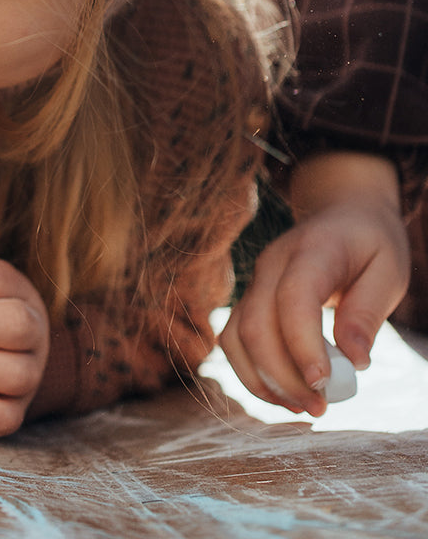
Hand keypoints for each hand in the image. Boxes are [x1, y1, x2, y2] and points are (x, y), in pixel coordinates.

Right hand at [220, 152, 408, 415]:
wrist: (340, 213)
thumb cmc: (369, 243)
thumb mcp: (389, 270)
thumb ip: (368, 312)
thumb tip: (354, 362)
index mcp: (311, 251)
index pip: (293, 298)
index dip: (302, 345)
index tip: (325, 386)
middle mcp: (270, 264)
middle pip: (256, 324)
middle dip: (283, 376)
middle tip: (320, 408)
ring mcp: (254, 281)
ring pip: (236, 335)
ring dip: (262, 380)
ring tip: (301, 406)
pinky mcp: (249, 299)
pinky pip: (233, 339)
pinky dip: (251, 372)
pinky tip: (282, 392)